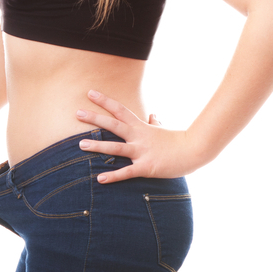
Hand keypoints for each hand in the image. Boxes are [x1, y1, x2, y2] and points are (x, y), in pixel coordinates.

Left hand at [75, 90, 206, 183]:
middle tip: (76, 112)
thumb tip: (154, 115)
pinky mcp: (146, 167)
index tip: (90, 93)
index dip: (104, 101)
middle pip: (113, 124)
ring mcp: (141, 151)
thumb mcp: (165, 130)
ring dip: (97, 146)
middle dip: (94, 118)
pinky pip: (127, 172)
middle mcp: (138, 137)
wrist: (195, 151)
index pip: (120, 110)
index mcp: (141, 127)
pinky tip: (100, 178)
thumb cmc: (179, 141)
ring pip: (116, 147)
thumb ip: (156, 123)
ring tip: (80, 145)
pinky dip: (113, 176)